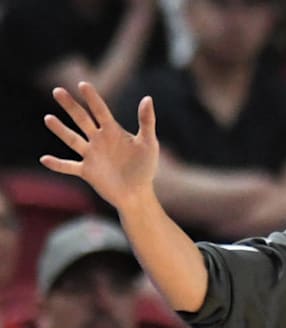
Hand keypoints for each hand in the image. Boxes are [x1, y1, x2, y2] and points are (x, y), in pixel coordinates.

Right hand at [40, 82, 158, 211]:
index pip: (100, 111)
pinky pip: (69, 167)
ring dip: (60, 130)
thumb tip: (147, 98)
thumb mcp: (148, 143)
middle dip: (70, 106)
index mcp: (113, 131)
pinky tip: (45, 159)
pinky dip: (57, 165)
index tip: (83, 84)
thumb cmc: (145, 167)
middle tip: (57, 91)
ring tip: (48, 118)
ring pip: (72, 140)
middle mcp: (99, 140)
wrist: (137, 194)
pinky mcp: (86, 171)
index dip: (92, 98)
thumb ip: (146, 122)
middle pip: (82, 120)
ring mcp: (91, 155)